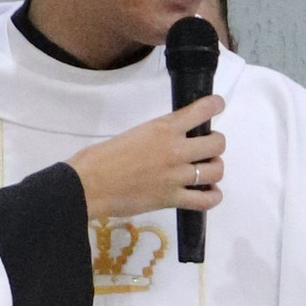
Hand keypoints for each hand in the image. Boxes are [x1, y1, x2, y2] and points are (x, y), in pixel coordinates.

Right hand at [71, 96, 224, 218]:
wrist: (88, 185)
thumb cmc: (101, 157)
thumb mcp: (134, 134)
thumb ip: (157, 135)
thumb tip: (167, 142)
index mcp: (164, 128)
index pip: (202, 110)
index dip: (215, 105)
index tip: (217, 106)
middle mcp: (176, 150)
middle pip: (217, 143)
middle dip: (215, 144)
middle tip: (204, 148)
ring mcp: (176, 176)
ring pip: (216, 170)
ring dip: (214, 168)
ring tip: (204, 170)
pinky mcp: (172, 199)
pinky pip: (206, 200)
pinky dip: (212, 196)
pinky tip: (207, 192)